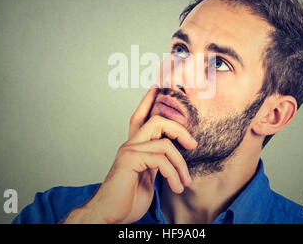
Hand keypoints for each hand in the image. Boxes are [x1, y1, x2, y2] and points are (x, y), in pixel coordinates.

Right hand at [63, 86, 196, 223]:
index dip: (147, 102)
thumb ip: (156, 163)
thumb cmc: (127, 199)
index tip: (156, 88)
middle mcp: (129, 145)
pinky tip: (176, 187)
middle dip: (179, 129)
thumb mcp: (147, 178)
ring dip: (181, 165)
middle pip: (156, 121)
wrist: (109, 215)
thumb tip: (172, 156)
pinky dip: (174, 174)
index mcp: (134, 148)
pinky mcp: (129, 160)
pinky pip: (161, 159)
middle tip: (193, 145)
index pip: (139, 118)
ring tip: (184, 182)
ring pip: (165, 144)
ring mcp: (128, 151)